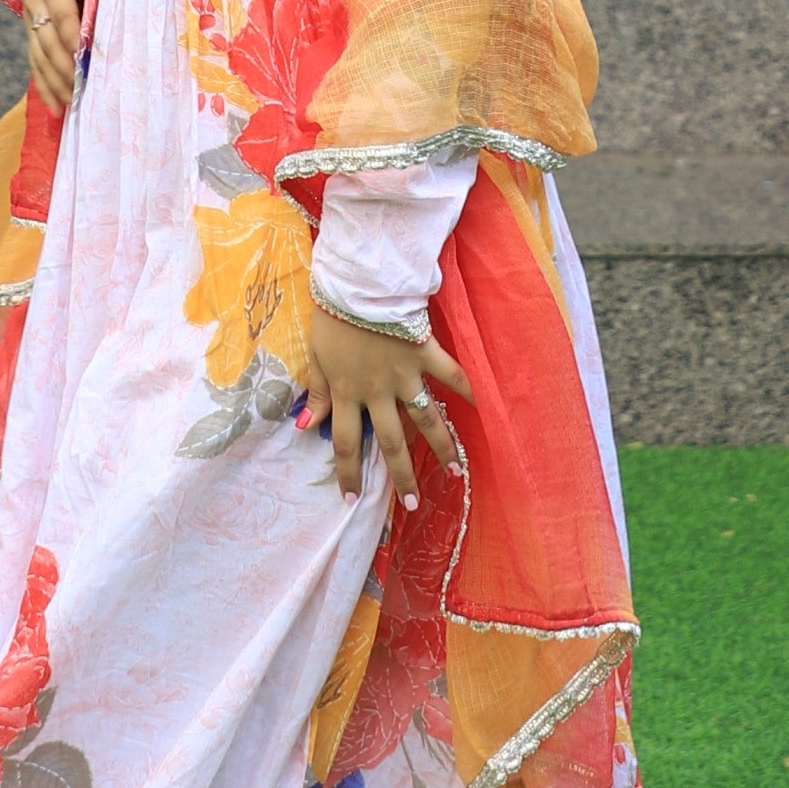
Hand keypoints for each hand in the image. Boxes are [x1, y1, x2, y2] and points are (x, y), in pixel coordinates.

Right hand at [21, 0, 94, 111]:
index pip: (62, 11)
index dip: (72, 34)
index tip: (85, 56)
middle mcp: (34, 2)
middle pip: (48, 40)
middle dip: (64, 66)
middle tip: (84, 88)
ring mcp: (30, 20)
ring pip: (39, 56)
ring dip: (55, 82)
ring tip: (72, 103)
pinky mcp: (31, 33)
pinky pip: (35, 62)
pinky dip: (45, 86)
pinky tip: (56, 108)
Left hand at [300, 311, 471, 508]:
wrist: (359, 283)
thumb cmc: (332, 317)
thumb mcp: (316, 356)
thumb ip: (318, 392)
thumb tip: (307, 428)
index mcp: (348, 393)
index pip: (346, 443)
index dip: (348, 473)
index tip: (351, 500)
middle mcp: (378, 392)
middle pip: (391, 443)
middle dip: (402, 476)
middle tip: (413, 504)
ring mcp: (405, 375)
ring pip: (425, 419)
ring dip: (441, 447)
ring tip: (454, 472)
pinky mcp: (425, 353)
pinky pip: (450, 374)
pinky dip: (466, 389)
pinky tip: (481, 407)